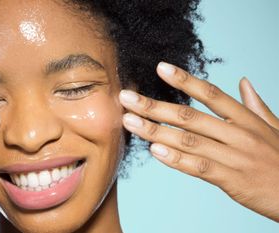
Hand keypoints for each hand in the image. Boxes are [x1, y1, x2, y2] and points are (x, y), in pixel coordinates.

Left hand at [119, 62, 278, 221]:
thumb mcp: (274, 128)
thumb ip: (255, 104)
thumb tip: (243, 81)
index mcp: (246, 118)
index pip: (211, 93)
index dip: (184, 80)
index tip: (160, 68)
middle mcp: (238, 133)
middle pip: (190, 116)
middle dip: (154, 106)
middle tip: (126, 97)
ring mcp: (234, 156)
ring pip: (188, 140)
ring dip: (155, 130)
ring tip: (130, 122)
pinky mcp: (231, 179)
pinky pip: (198, 167)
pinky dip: (175, 159)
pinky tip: (154, 150)